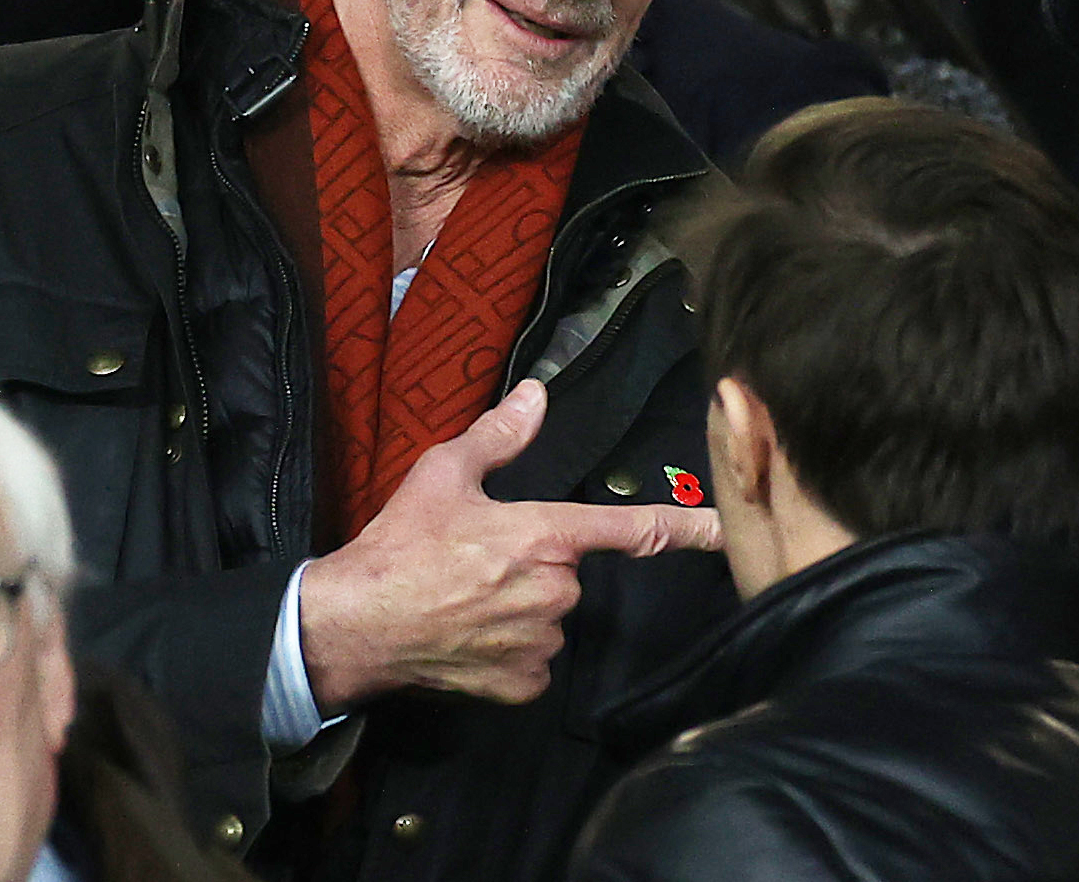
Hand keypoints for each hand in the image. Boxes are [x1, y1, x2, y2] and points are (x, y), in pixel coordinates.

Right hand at [298, 379, 721, 711]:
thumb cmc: (398, 544)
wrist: (352, 625)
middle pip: (571, 572)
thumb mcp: (444, 473)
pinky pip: (535, 661)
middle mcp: (555, 589)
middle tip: (480, 563)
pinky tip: (471, 635)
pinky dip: (511, 651)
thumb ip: (500, 435)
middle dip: (537, 566)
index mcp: (546, 534)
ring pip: (553, 616)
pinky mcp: (522, 683)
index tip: (725, 530)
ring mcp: (542, 641)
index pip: (632, 527)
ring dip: (523, 608)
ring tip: (466, 599)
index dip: (686, 528)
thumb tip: (537, 395)